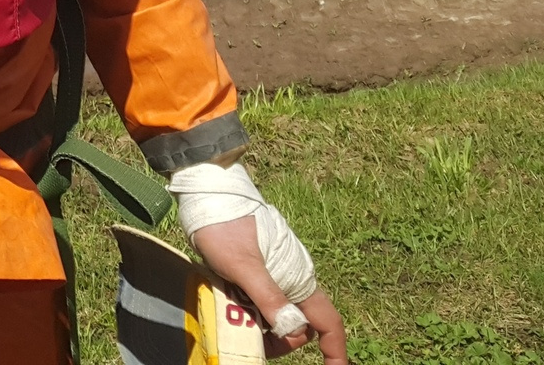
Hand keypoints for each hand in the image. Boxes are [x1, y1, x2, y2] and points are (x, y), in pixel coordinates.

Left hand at [190, 216, 348, 362]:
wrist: (207, 195)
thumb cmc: (225, 227)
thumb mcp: (243, 266)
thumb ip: (268, 296)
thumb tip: (294, 330)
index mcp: (300, 279)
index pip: (328, 322)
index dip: (336, 351)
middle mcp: (294, 279)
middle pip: (300, 325)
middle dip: (284, 341)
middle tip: (254, 345)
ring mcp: (276, 275)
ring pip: (280, 315)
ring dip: (264, 327)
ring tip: (237, 320)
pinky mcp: (258, 270)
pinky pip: (263, 301)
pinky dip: (253, 313)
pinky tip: (233, 306)